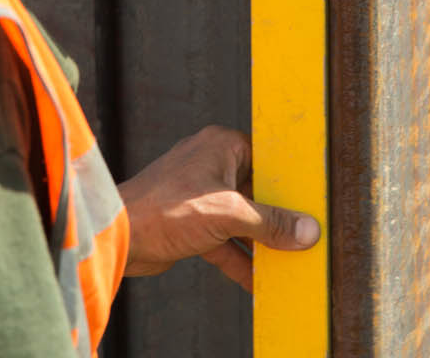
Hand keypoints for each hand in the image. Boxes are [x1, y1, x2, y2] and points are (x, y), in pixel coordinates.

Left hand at [117, 124, 320, 290]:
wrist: (118, 236)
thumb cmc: (166, 209)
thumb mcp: (229, 214)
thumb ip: (270, 223)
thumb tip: (307, 230)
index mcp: (221, 146)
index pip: (267, 159)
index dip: (288, 182)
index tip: (311, 202)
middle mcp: (211, 164)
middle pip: (256, 191)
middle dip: (276, 218)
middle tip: (304, 236)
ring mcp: (200, 195)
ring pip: (241, 218)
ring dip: (259, 242)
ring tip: (287, 262)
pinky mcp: (191, 223)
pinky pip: (224, 239)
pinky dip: (239, 258)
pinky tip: (257, 282)